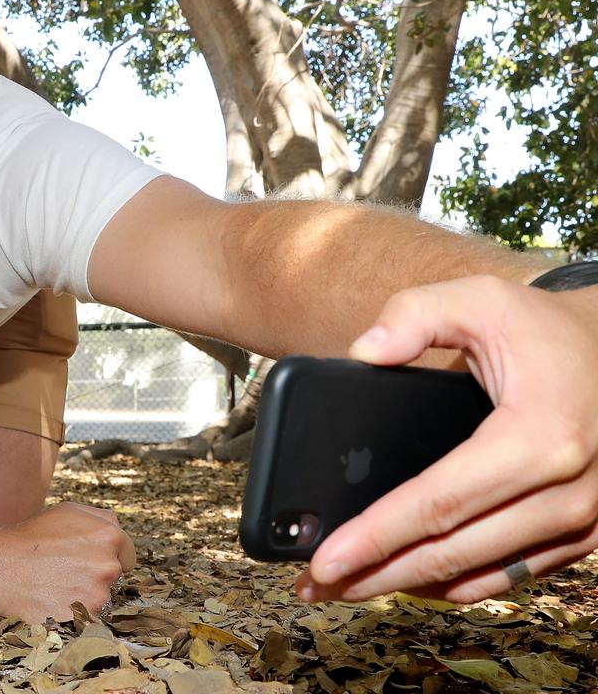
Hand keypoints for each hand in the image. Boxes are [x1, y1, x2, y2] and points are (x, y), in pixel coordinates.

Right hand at [0, 502, 136, 621]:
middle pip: (115, 578)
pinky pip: (87, 619)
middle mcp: (109, 565)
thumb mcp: (68, 511)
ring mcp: (97, 595)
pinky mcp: (82, 619)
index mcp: (110, 536)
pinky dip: (74, 614)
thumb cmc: (32, 537)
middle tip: (67, 573)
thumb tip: (119, 532)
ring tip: (56, 586)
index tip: (88, 560)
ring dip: (85, 597)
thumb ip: (101, 519)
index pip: (128, 554)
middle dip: (97, 576)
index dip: (108, 556)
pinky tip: (54, 601)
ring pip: (101, 599)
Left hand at [295, 275, 597, 602]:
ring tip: (347, 586)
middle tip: (314, 585)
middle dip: (374, 573)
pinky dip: (455, 584)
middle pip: (450, 552)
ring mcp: (583, 520)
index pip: (438, 502)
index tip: (324, 559)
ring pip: (478, 575)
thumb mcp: (480, 298)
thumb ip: (414, 314)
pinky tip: (409, 579)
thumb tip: (365, 353)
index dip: (375, 535)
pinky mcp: (585, 533)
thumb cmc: (543, 329)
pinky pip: (510, 575)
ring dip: (407, 586)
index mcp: (539, 436)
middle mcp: (568, 490)